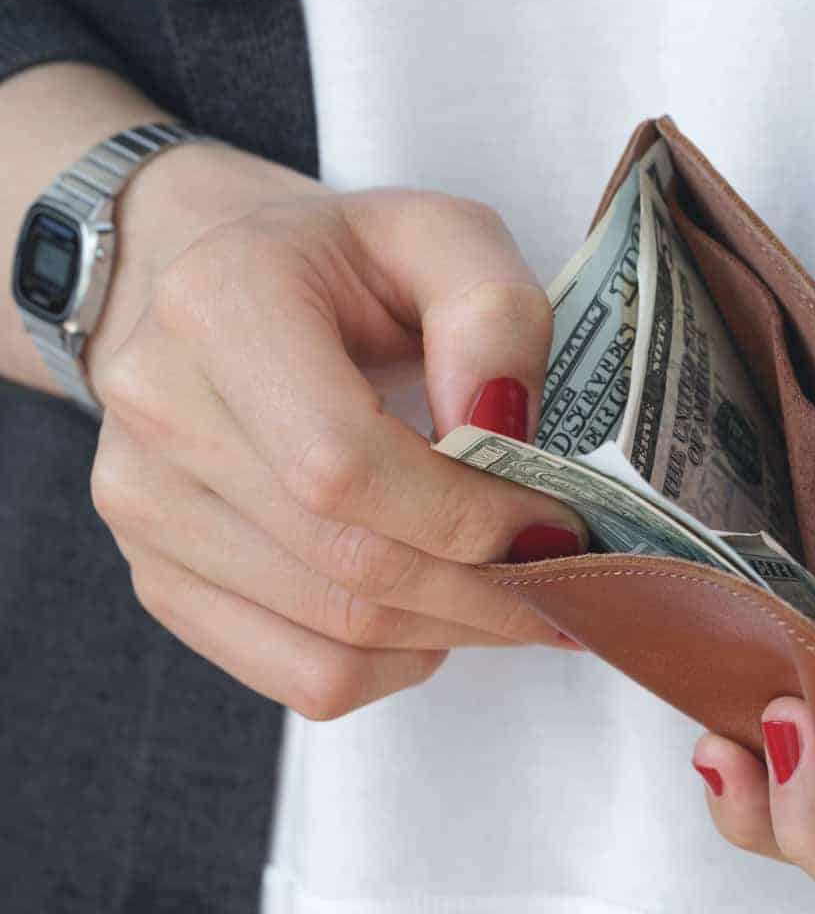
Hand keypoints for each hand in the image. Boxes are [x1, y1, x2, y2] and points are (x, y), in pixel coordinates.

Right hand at [87, 142, 587, 719]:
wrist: (207, 275)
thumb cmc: (342, 261)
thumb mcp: (440, 236)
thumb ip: (492, 310)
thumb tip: (506, 429)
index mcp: (219, 308)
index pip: (343, 467)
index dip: (469, 514)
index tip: (559, 521)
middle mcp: (159, 413)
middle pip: (349, 563)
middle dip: (488, 589)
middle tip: (573, 583)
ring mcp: (142, 508)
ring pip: (336, 635)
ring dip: (459, 630)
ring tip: (525, 592)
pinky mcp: (160, 578)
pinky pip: (302, 677)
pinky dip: (398, 665)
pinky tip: (441, 612)